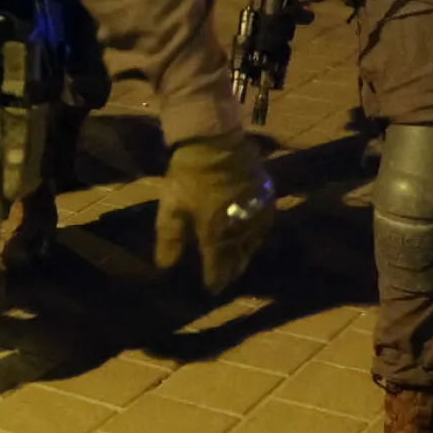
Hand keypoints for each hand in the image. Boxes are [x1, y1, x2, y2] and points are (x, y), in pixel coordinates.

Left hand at [155, 130, 275, 292]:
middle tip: (225, 279)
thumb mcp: (171, 207)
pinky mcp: (267, 199)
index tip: (210, 290)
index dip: (214, 281)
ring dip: (244, 255)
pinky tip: (250, 237)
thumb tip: (165, 267)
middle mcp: (241, 231)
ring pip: (253, 245)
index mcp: (217, 236)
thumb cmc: (189, 176)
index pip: (218, 268)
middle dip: (230, 270)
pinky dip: (255, 236)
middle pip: (237, 259)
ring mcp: (257, 215)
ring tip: (237, 262)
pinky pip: (263, 226)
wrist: (215, 142)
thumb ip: (169, 239)